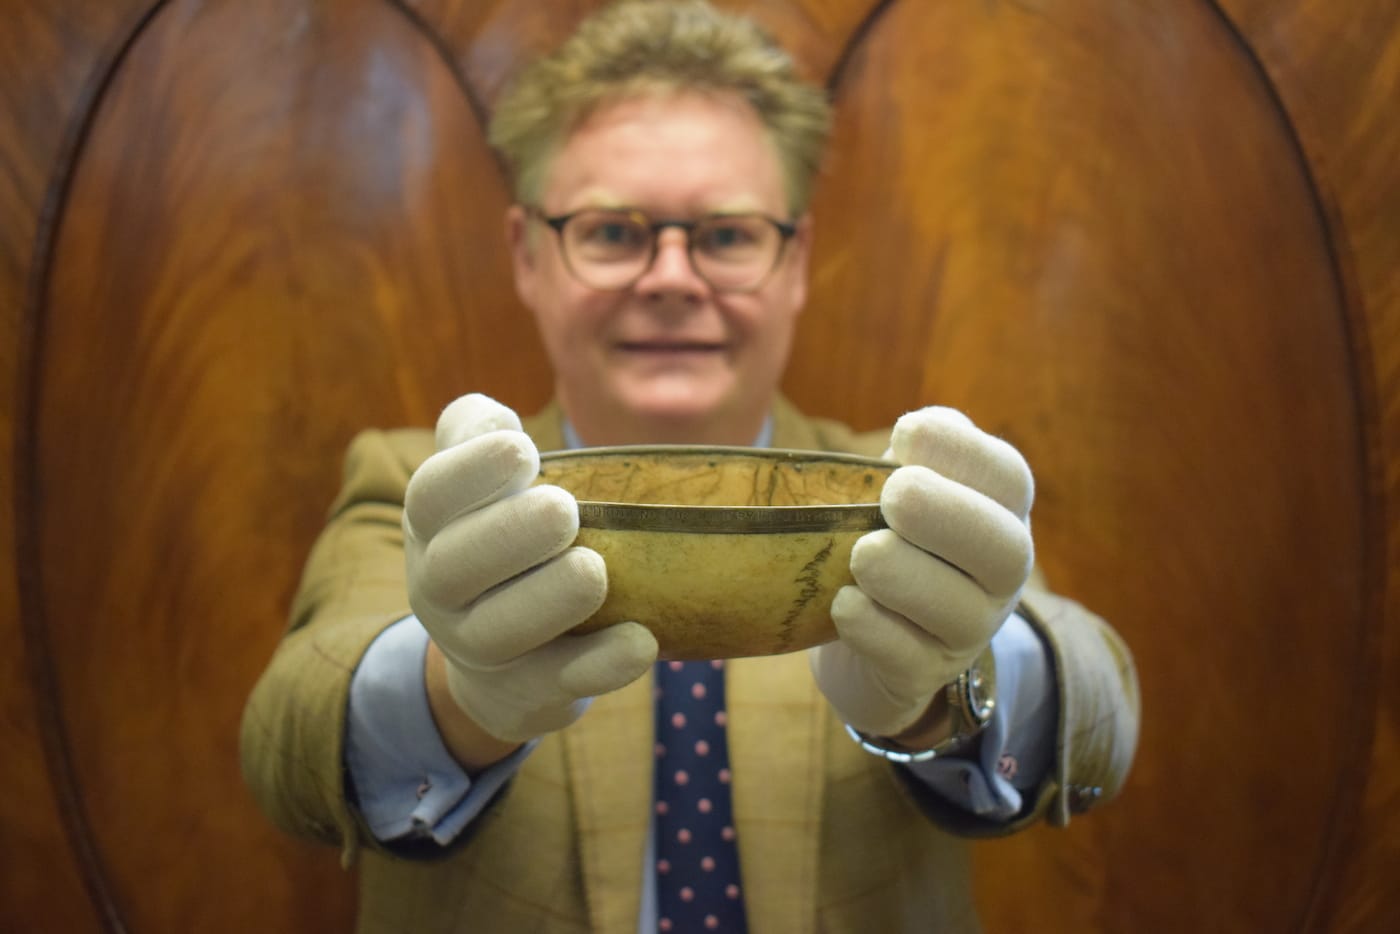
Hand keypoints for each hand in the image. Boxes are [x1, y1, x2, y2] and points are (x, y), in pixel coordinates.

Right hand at [404, 393, 657, 744]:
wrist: (499, 663)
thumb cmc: (502, 539)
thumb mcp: (479, 484)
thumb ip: (477, 434)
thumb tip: (493, 421)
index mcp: (434, 527)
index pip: (430, 497)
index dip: (468, 471)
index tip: (522, 449)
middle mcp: (442, 590)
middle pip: (454, 567)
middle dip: (509, 536)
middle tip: (564, 511)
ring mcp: (481, 648)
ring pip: (497, 632)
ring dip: (547, 600)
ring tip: (594, 570)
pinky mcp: (530, 691)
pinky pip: (558, 683)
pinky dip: (600, 665)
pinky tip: (641, 641)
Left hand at [810, 407, 1033, 738]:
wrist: (870, 641)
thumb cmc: (892, 540)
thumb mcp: (906, 490)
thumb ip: (916, 456)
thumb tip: (918, 432)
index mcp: (996, 514)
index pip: (1008, 480)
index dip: (965, 453)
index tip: (907, 434)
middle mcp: (995, 577)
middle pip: (1004, 551)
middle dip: (949, 516)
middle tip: (894, 496)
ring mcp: (964, 633)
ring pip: (960, 612)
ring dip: (908, 575)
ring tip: (862, 555)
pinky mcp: (919, 677)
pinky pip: (909, 659)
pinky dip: (875, 628)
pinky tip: (845, 605)